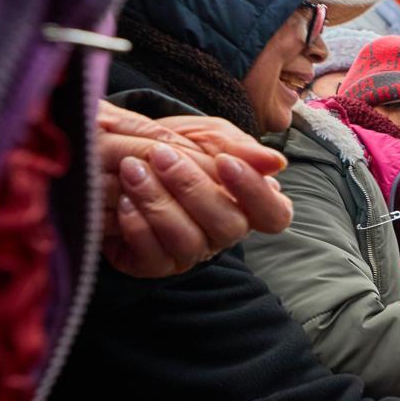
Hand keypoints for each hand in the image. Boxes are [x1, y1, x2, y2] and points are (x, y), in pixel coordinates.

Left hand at [96, 103, 292, 275]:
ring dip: (160, 204)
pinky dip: (137, 227)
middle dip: (193, 188)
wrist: (127, 152)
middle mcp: (224, 234)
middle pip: (230, 227)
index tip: (225, 162)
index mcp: (249, 205)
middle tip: (162, 155)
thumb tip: (276, 162)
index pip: (274, 215)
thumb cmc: (178, 145)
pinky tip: (123, 199)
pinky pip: (153, 258)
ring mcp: (192, 253)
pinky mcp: (154, 264)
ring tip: (134, 170)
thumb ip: (241, 147)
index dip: (255, 193)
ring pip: (190, 244)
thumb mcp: (210, 136)